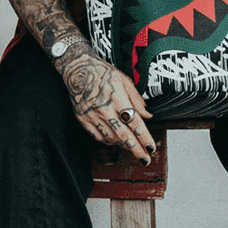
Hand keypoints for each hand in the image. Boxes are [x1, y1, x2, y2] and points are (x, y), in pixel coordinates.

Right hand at [58, 47, 154, 161]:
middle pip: (123, 135)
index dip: (144, 138)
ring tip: (132, 149)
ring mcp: (92, 115)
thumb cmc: (101, 72)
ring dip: (123, 146)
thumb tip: (147, 114)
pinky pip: (97, 136)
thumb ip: (136, 99)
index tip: (151, 148)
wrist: (77, 69)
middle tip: (145, 159)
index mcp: (117, 98)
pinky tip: (115, 142)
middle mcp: (104, 109)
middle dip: (136, 149)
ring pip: (110, 138)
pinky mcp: (83, 119)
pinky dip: (108, 141)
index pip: (134, 123)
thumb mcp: (124, 80)